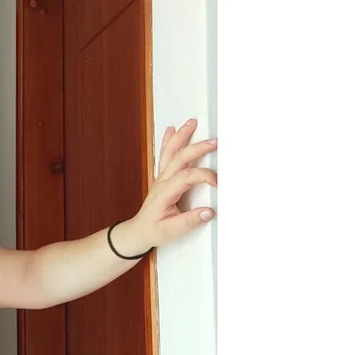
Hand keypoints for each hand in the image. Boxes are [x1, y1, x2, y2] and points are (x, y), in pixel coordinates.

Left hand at [119, 118, 217, 252]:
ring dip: (181, 136)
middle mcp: (162, 182)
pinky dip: (168, 141)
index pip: (186, 177)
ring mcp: (161, 178)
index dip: (204, 176)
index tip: (217, 182)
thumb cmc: (152, 231)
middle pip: (179, 158)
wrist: (138, 232)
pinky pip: (165, 155)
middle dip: (197, 148)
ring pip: (170, 152)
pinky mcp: (163, 178)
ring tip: (191, 123)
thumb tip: (208, 212)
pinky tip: (171, 130)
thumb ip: (190, 221)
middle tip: (214, 142)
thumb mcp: (171, 231)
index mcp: (164, 193)